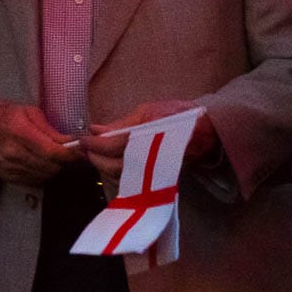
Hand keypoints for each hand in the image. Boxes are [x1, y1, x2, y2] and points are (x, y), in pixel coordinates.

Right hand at [0, 100, 77, 187]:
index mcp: (19, 132)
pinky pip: (36, 180)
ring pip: (46, 175)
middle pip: (51, 166)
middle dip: (65, 160)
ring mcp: (10, 167)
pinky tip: (41, 161)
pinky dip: (43, 172)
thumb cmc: (4, 114)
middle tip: (70, 152)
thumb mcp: (28, 111)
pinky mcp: (9, 177)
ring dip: (55, 167)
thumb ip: (50, 128)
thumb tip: (73, 141)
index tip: (82, 150)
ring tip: (55, 156)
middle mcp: (13, 153)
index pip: (52, 151)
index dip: (71, 154)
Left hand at [83, 101, 216, 183]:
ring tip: (94, 154)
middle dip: (95, 159)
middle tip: (85, 148)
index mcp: (150, 137)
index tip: (83, 138)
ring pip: (122, 177)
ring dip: (103, 167)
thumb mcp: (149, 111)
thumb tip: (95, 129)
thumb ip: (121, 124)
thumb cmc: (178, 115)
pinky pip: (132, 180)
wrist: (209, 132)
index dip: (95, 144)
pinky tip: (109, 162)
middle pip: (115, 167)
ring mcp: (157, 171)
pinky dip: (116, 173)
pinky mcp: (159, 179)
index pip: (114, 146)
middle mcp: (153, 158)